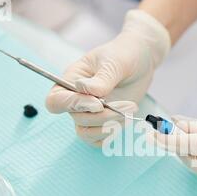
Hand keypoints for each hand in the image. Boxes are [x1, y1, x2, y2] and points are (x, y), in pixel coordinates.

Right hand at [45, 10, 170, 146]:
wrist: (140, 61)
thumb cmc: (123, 55)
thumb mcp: (114, 62)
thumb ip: (101, 79)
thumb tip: (83, 89)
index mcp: (71, 80)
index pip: (56, 101)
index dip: (74, 106)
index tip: (99, 103)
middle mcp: (76, 100)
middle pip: (77, 119)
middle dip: (103, 117)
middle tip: (127, 106)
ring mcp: (89, 113)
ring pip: (86, 133)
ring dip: (110, 127)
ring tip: (130, 110)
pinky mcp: (103, 122)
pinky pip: (98, 140)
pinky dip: (112, 134)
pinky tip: (126, 119)